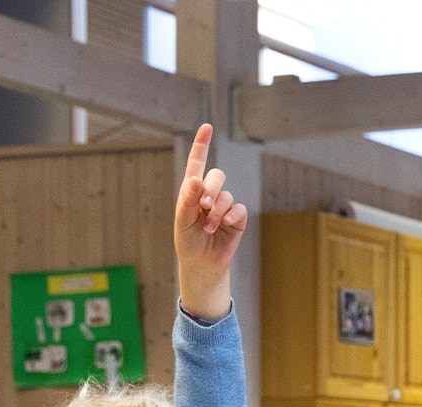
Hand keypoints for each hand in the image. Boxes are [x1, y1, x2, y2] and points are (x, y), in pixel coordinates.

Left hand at [174, 124, 246, 323]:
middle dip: (211, 189)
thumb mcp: (182, 220)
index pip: (197, 163)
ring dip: (217, 211)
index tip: (207, 127)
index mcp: (192, 191)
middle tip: (204, 206)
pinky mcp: (237, 219)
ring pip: (227, 195)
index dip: (202, 145)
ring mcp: (225, 206)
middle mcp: (210, 195)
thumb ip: (188, 199)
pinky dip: (230, 216)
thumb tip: (196, 178)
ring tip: (208, 227)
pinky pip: (238, 209)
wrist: (201, 264)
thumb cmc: (187, 241)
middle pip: (216, 176)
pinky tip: (223, 225)